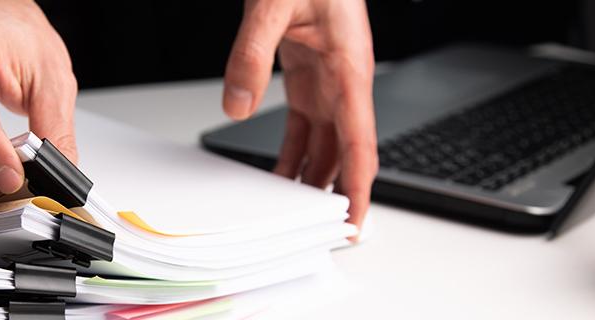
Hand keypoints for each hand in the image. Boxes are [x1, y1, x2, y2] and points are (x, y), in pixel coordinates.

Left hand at [223, 0, 377, 238]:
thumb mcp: (272, 4)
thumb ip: (251, 54)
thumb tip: (234, 104)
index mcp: (350, 67)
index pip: (360, 143)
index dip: (359, 188)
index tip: (354, 222)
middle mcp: (345, 79)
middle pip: (344, 151)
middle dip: (333, 192)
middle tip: (317, 231)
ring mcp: (329, 77)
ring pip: (325, 141)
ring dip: (310, 175)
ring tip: (292, 211)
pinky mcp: (309, 71)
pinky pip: (305, 123)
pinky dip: (294, 151)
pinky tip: (280, 171)